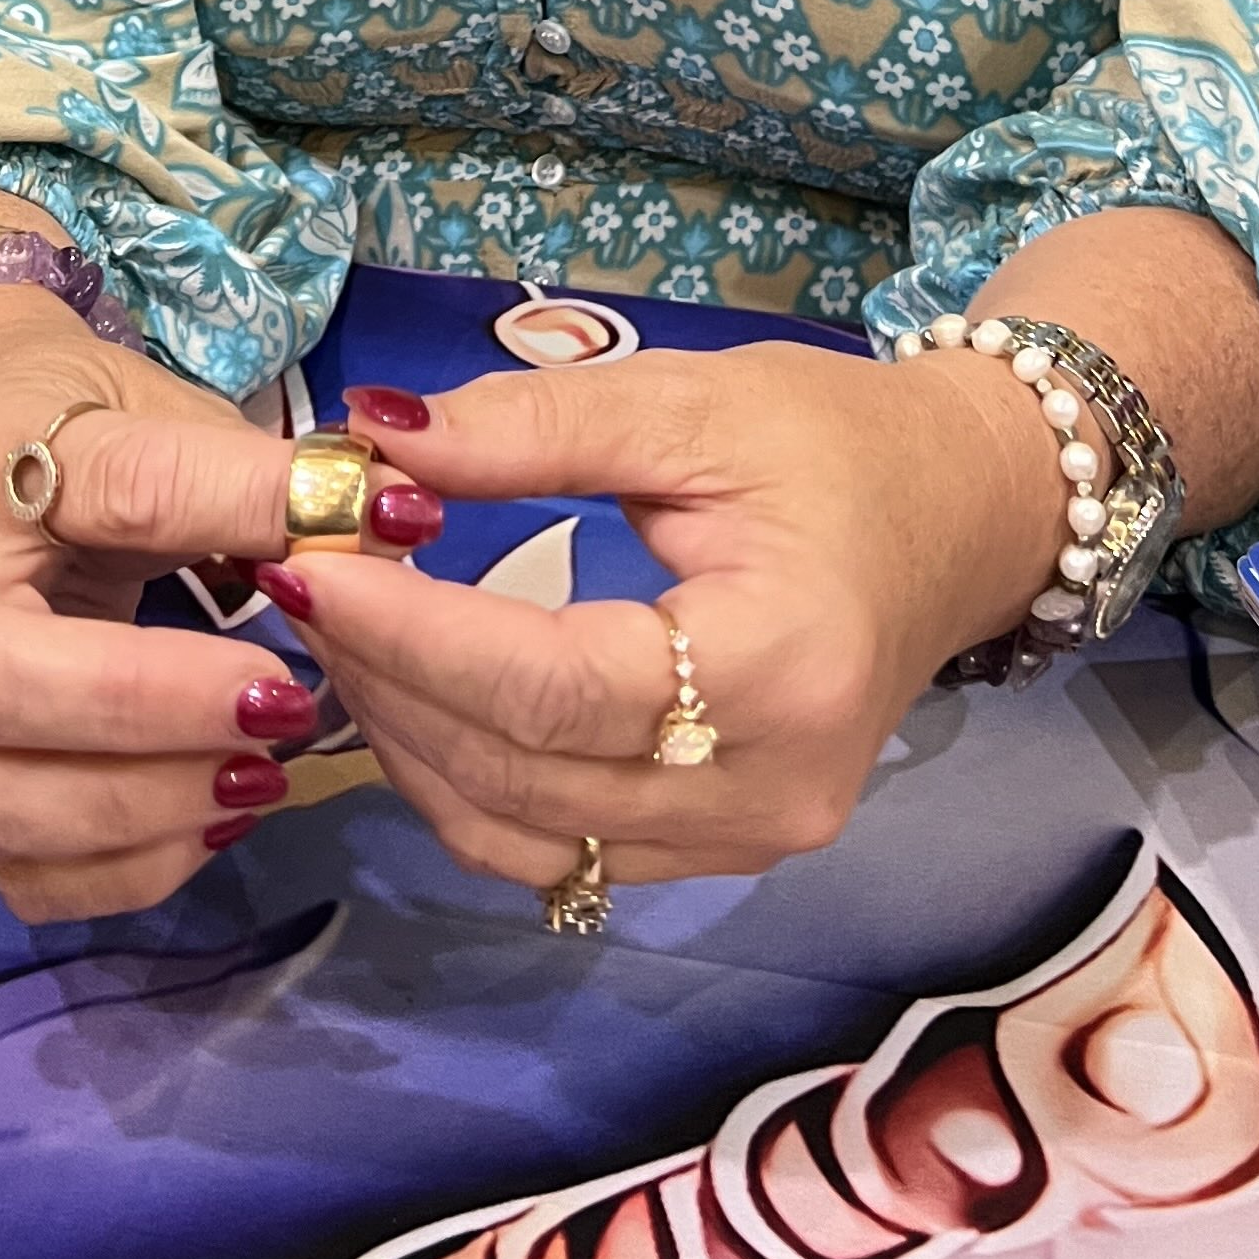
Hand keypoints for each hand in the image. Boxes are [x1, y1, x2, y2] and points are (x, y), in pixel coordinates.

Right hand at [0, 282, 440, 922]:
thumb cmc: (79, 430)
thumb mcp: (167, 415)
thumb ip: (262, 477)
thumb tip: (396, 518)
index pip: (112, 492)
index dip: (240, 515)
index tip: (365, 533)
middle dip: (149, 715)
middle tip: (283, 711)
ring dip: (138, 812)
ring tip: (257, 779)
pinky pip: (18, 874)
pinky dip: (124, 870)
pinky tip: (212, 823)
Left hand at [274, 345, 1068, 895]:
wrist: (959, 518)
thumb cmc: (835, 443)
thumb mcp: (690, 403)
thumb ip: (533, 429)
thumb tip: (374, 439)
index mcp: (784, 665)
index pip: (554, 687)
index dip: (415, 635)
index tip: (308, 561)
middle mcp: (771, 787)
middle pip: (524, 775)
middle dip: (387, 679)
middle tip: (298, 574)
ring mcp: (749, 842)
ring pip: (521, 834)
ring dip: (407, 741)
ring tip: (341, 627)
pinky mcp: (720, 855)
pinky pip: (555, 850)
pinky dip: (463, 780)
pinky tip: (414, 692)